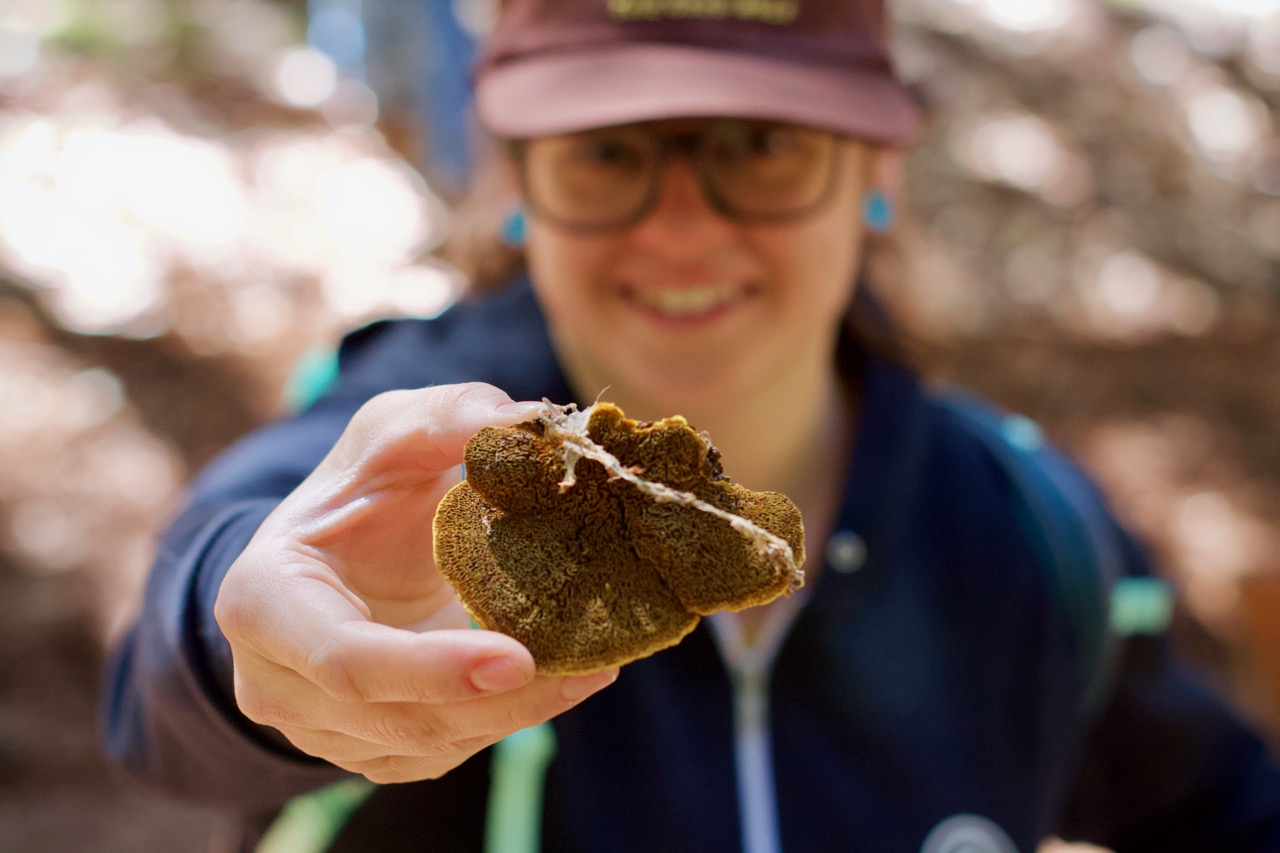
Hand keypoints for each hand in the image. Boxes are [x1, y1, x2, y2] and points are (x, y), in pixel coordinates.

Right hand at [214, 383, 617, 782]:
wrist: (343, 548)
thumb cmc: (365, 487)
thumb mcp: (395, 432)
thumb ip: (450, 417)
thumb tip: (531, 421)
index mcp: (264, 600)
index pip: (344, 658)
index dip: (431, 669)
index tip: (519, 657)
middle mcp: (275, 681)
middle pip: (396, 717)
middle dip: (499, 703)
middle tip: (589, 667)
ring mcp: (318, 728)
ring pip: (428, 747)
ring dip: (517, 716)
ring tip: (593, 667)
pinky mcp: (368, 749)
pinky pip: (442, 755)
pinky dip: (505, 724)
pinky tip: (560, 682)